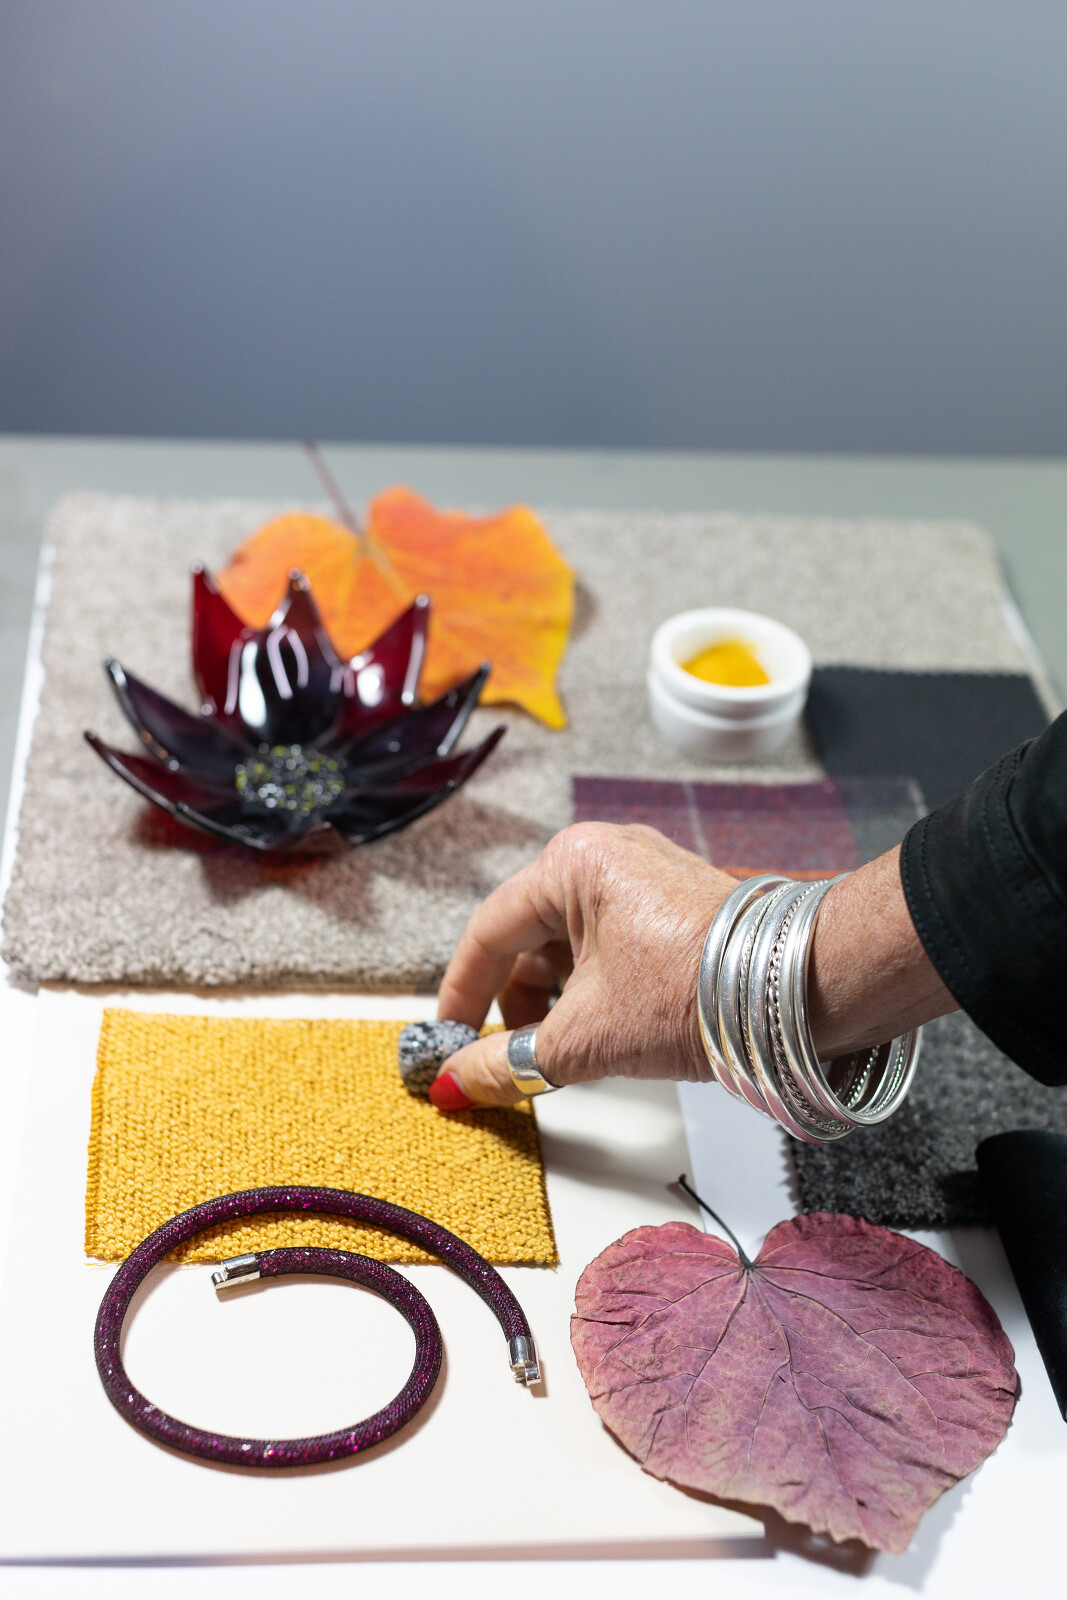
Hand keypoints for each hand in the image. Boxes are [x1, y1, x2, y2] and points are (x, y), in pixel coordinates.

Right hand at [430, 822, 739, 1107]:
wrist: (802, 991)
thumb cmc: (698, 991)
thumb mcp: (585, 1036)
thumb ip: (509, 1062)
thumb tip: (457, 1084)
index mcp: (572, 863)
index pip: (490, 931)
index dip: (461, 992)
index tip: (447, 1036)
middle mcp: (607, 853)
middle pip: (529, 935)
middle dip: (513, 1002)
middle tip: (503, 1055)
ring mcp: (647, 873)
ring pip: (572, 942)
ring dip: (556, 998)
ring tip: (562, 1051)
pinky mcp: (676, 900)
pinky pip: (611, 941)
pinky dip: (594, 986)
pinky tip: (603, 1028)